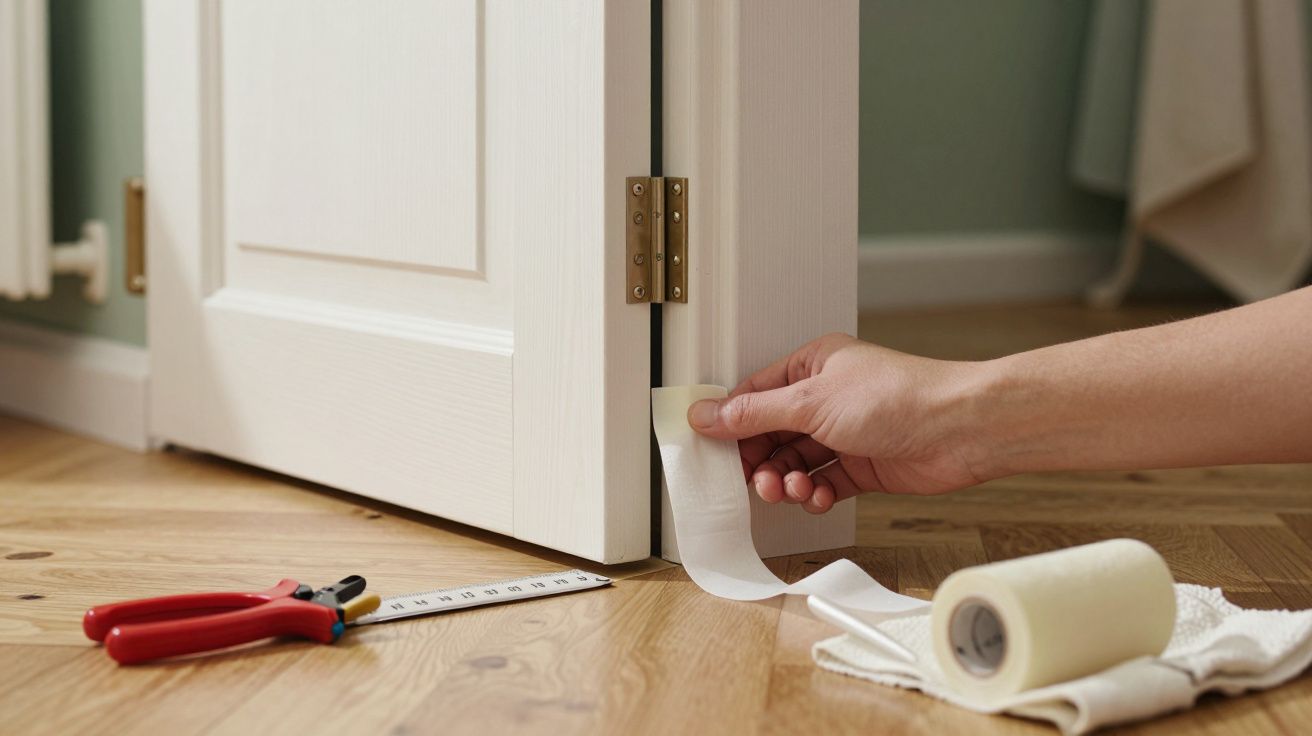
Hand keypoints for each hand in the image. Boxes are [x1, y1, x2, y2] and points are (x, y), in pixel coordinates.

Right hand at [686, 333, 989, 513]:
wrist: (960, 430)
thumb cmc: (899, 397)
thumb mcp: (811, 402)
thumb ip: (755, 413)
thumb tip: (708, 414)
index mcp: (811, 367)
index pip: (754, 396)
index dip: (732, 425)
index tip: (712, 450)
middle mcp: (826, 398)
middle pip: (772, 434)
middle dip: (762, 461)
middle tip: (758, 480)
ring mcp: (844, 433)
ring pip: (796, 463)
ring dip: (789, 481)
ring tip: (794, 489)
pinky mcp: (863, 465)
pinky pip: (824, 483)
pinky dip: (817, 494)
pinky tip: (821, 495)